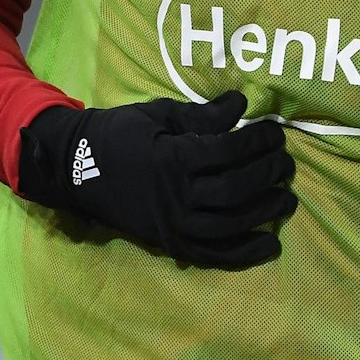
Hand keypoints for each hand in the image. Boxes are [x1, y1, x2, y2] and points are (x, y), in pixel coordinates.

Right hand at [18, 92, 295, 268]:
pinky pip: (211, 255)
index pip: (229, 151)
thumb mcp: (158, 114)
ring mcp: (171, 224)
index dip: (259, 140)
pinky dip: (243, 254)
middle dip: (269, 175)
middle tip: (286, 163)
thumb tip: (242, 104)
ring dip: (264, 212)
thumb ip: (202, 114)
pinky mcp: (168, 243)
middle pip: (236, 190)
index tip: (276, 131)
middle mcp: (174, 196)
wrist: (73, 169)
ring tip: (287, 198)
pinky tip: (270, 245)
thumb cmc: (119, 134)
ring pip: (229, 224)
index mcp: (172, 158)